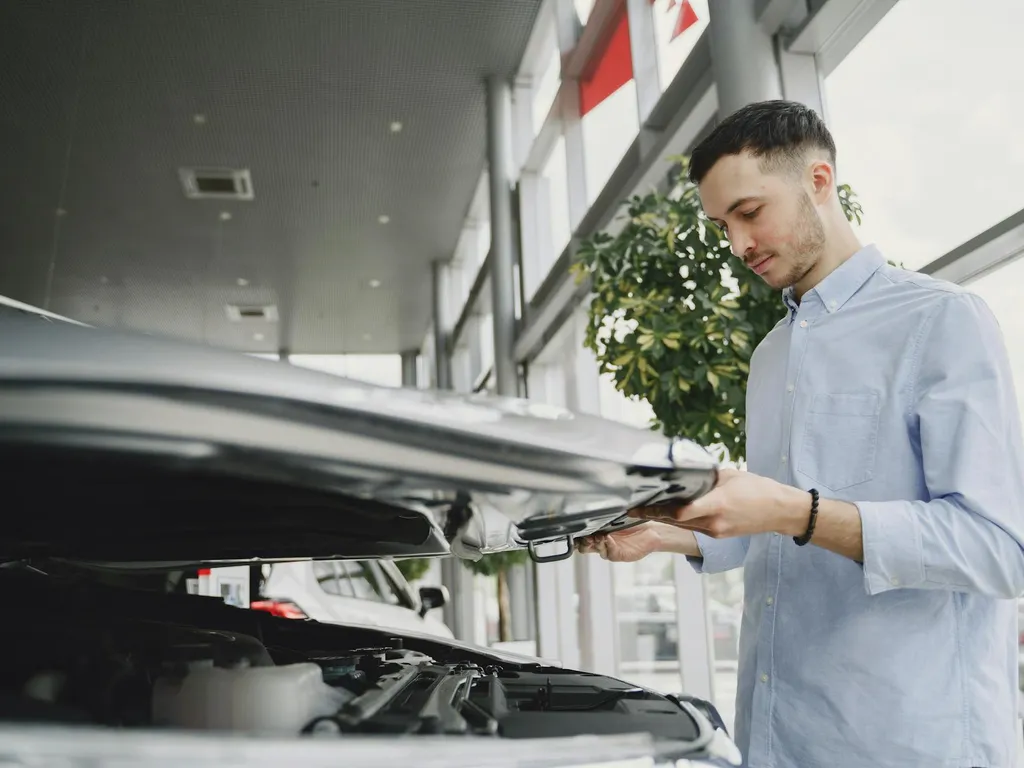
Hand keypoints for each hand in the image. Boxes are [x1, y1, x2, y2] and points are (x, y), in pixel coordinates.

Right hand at [576, 523, 663, 561]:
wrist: (651, 530)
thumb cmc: (633, 521)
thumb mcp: (616, 516)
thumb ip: (604, 516)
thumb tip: (592, 507)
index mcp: (597, 531)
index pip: (581, 534)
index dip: (576, 533)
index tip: (575, 528)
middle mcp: (600, 541)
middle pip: (582, 545)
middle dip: (581, 541)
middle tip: (585, 535)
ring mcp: (608, 548)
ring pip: (593, 549)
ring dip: (593, 543)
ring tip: (596, 536)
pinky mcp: (617, 554)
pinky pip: (607, 552)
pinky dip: (606, 545)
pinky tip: (606, 538)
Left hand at [631, 468, 808, 538]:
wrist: (780, 511)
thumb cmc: (758, 489)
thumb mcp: (730, 476)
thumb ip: (706, 478)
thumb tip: (685, 474)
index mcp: (717, 505)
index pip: (681, 511)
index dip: (657, 510)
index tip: (639, 506)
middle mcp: (714, 522)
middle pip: (675, 520)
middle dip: (653, 514)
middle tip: (632, 507)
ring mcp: (716, 531)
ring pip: (682, 526)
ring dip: (663, 518)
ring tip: (644, 509)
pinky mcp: (718, 535)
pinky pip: (693, 527)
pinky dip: (679, 520)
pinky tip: (668, 512)